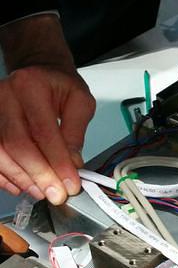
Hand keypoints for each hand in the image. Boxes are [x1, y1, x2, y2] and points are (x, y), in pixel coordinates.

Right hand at [0, 16, 95, 201]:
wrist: (38, 73)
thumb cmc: (58, 86)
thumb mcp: (80, 100)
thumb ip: (76, 132)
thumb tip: (72, 164)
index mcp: (30, 86)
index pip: (43, 131)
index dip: (57, 161)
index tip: (70, 184)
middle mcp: (5, 97)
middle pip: (17, 144)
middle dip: (38, 175)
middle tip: (56, 194)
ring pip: (1, 152)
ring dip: (21, 178)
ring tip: (41, 192)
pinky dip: (5, 176)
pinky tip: (21, 186)